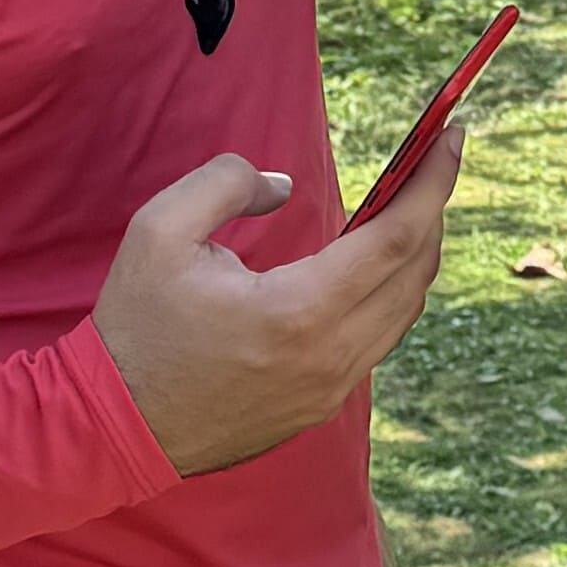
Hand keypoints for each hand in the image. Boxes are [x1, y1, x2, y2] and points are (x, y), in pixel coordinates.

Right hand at [96, 128, 462, 476]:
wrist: (113, 428)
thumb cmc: (135, 327)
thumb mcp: (160, 231)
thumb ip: (228, 183)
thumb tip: (283, 185)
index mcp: (300, 311)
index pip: (398, 237)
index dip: (433, 182)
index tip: (453, 137)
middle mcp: (330, 356)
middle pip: (415, 274)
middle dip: (432, 210)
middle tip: (432, 159)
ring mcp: (329, 389)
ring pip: (403, 312)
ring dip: (415, 254)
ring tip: (405, 203)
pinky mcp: (318, 407)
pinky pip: (377, 341)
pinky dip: (388, 294)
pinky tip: (370, 263)